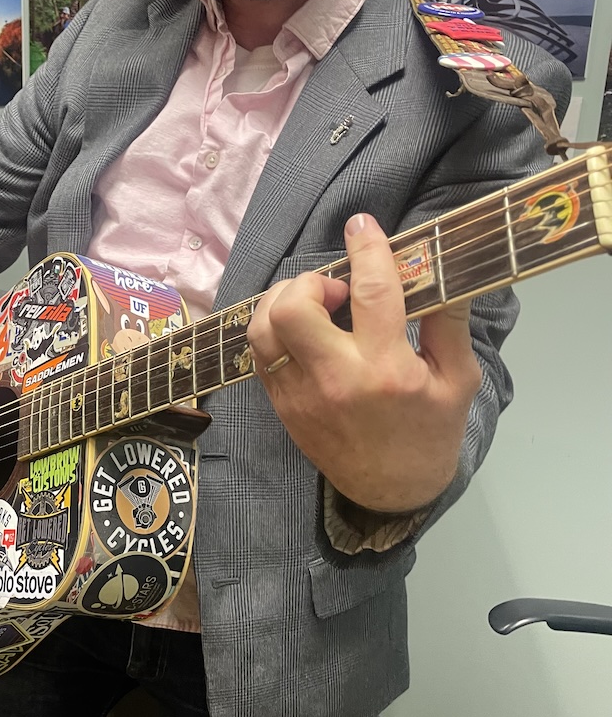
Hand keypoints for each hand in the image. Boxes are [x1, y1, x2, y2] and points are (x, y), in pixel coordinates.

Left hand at [247, 213, 481, 512]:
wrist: (391, 492)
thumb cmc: (430, 432)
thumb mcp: (458, 379)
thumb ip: (447, 322)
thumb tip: (437, 266)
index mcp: (387, 370)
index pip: (370, 292)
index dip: (365, 249)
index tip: (361, 225)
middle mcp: (336, 379)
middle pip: (293, 309)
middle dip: (310, 283)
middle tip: (337, 291)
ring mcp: (300, 394)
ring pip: (262, 330)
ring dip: (282, 303)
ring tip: (314, 307)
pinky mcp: (280, 406)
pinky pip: (259, 355)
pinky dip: (274, 331)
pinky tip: (302, 332)